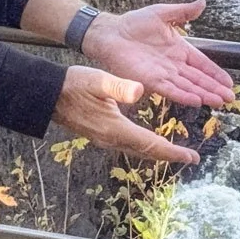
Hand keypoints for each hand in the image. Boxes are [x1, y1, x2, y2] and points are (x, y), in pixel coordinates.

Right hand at [52, 66, 199, 164]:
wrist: (48, 96)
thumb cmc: (72, 85)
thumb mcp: (97, 80)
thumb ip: (118, 87)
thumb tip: (139, 90)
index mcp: (115, 128)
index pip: (150, 144)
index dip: (172, 152)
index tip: (191, 157)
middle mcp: (112, 139)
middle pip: (147, 153)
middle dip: (169, 156)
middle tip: (190, 158)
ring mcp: (105, 139)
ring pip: (138, 151)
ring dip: (157, 153)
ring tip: (175, 152)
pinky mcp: (101, 136)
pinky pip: (129, 146)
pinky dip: (145, 147)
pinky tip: (149, 142)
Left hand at [81, 0, 235, 106]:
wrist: (111, 32)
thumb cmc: (134, 23)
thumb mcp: (163, 13)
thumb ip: (183, 12)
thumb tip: (202, 3)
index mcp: (180, 50)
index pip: (203, 64)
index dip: (216, 74)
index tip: (229, 83)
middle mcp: (174, 65)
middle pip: (198, 79)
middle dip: (215, 89)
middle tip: (230, 98)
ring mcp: (163, 74)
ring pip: (188, 86)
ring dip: (203, 94)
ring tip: (218, 102)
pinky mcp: (150, 80)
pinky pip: (170, 89)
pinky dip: (183, 95)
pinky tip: (196, 101)